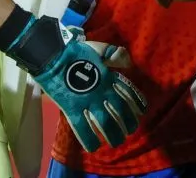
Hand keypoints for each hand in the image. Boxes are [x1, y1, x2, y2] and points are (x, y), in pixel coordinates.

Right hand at [3, 15, 146, 151]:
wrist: (53, 54)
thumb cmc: (76, 50)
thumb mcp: (100, 48)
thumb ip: (114, 54)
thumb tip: (128, 61)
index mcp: (109, 77)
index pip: (128, 92)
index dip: (137, 103)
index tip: (141, 113)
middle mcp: (102, 91)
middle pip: (120, 111)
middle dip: (128, 122)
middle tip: (130, 131)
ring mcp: (87, 101)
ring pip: (104, 122)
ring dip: (113, 134)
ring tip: (117, 142)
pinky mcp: (71, 108)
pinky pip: (81, 127)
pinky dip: (88, 139)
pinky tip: (93, 147)